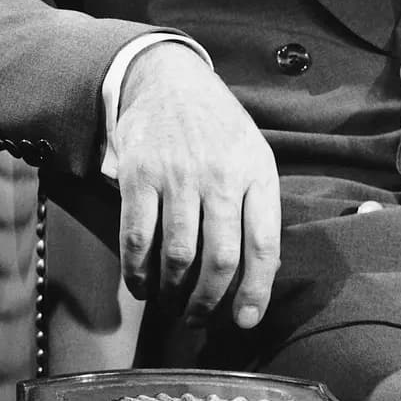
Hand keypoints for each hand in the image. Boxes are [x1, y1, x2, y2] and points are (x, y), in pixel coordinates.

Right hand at [114, 41, 279, 328]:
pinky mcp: (138, 174)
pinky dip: (137, 271)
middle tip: (198, 319)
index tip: (246, 321)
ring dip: (172, 292)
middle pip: (219, 259)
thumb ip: (259, 207)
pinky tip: (141, 285)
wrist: (169, 79)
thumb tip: (258, 274)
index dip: (256, 292)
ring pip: (177, 255)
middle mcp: (219, 175)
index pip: (263, 245)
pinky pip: (137, 237)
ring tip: (170, 305)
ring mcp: (176, 174)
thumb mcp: (254, 155)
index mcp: (256, 172)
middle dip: (208, 302)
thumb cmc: (218, 127)